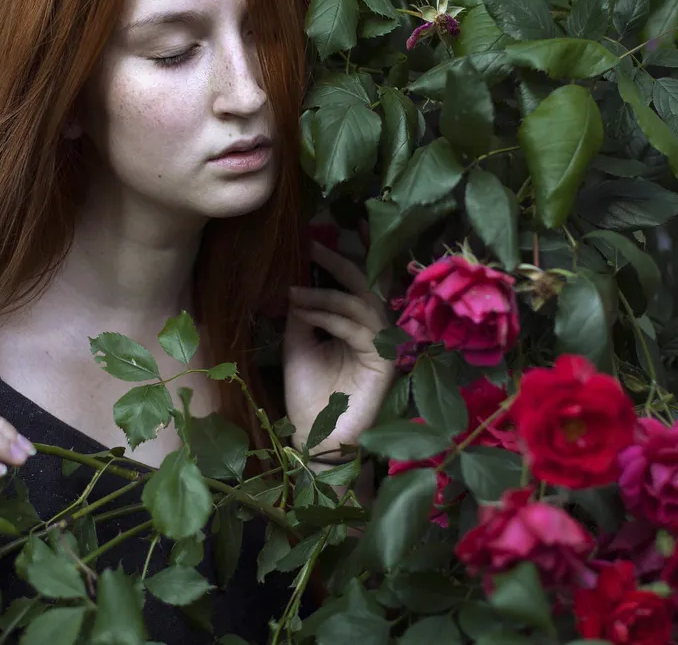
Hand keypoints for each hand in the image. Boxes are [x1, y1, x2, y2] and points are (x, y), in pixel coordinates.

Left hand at [283, 241, 395, 458]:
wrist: (316, 437)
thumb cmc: (309, 395)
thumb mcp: (298, 345)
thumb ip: (302, 314)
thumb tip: (296, 281)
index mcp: (354, 326)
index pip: (351, 287)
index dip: (335, 264)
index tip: (310, 241)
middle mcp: (373, 332)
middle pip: (363, 287)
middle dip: (337, 264)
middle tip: (311, 246)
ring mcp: (382, 346)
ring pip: (359, 305)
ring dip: (324, 294)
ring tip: (293, 290)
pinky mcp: (383, 363)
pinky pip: (358, 329)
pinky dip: (329, 316)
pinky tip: (305, 311)